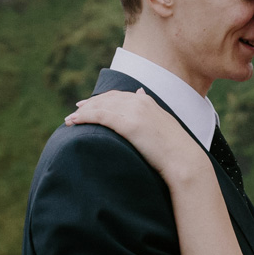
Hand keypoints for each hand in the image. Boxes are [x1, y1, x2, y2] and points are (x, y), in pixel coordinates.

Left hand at [65, 89, 206, 180]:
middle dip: (90, 104)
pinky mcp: (129, 124)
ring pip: (101, 106)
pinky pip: (100, 116)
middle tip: (75, 111)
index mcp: (148, 102)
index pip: (119, 96)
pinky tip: (74, 121)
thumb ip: (150, 111)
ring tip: (69, 120)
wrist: (184, 160)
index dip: (103, 99)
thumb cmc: (175, 150)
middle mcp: (140, 102)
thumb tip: (140, 94)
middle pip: (107, 99)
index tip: (90, 104)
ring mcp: (134, 111)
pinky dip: (85, 117)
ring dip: (83, 112)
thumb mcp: (163, 125)